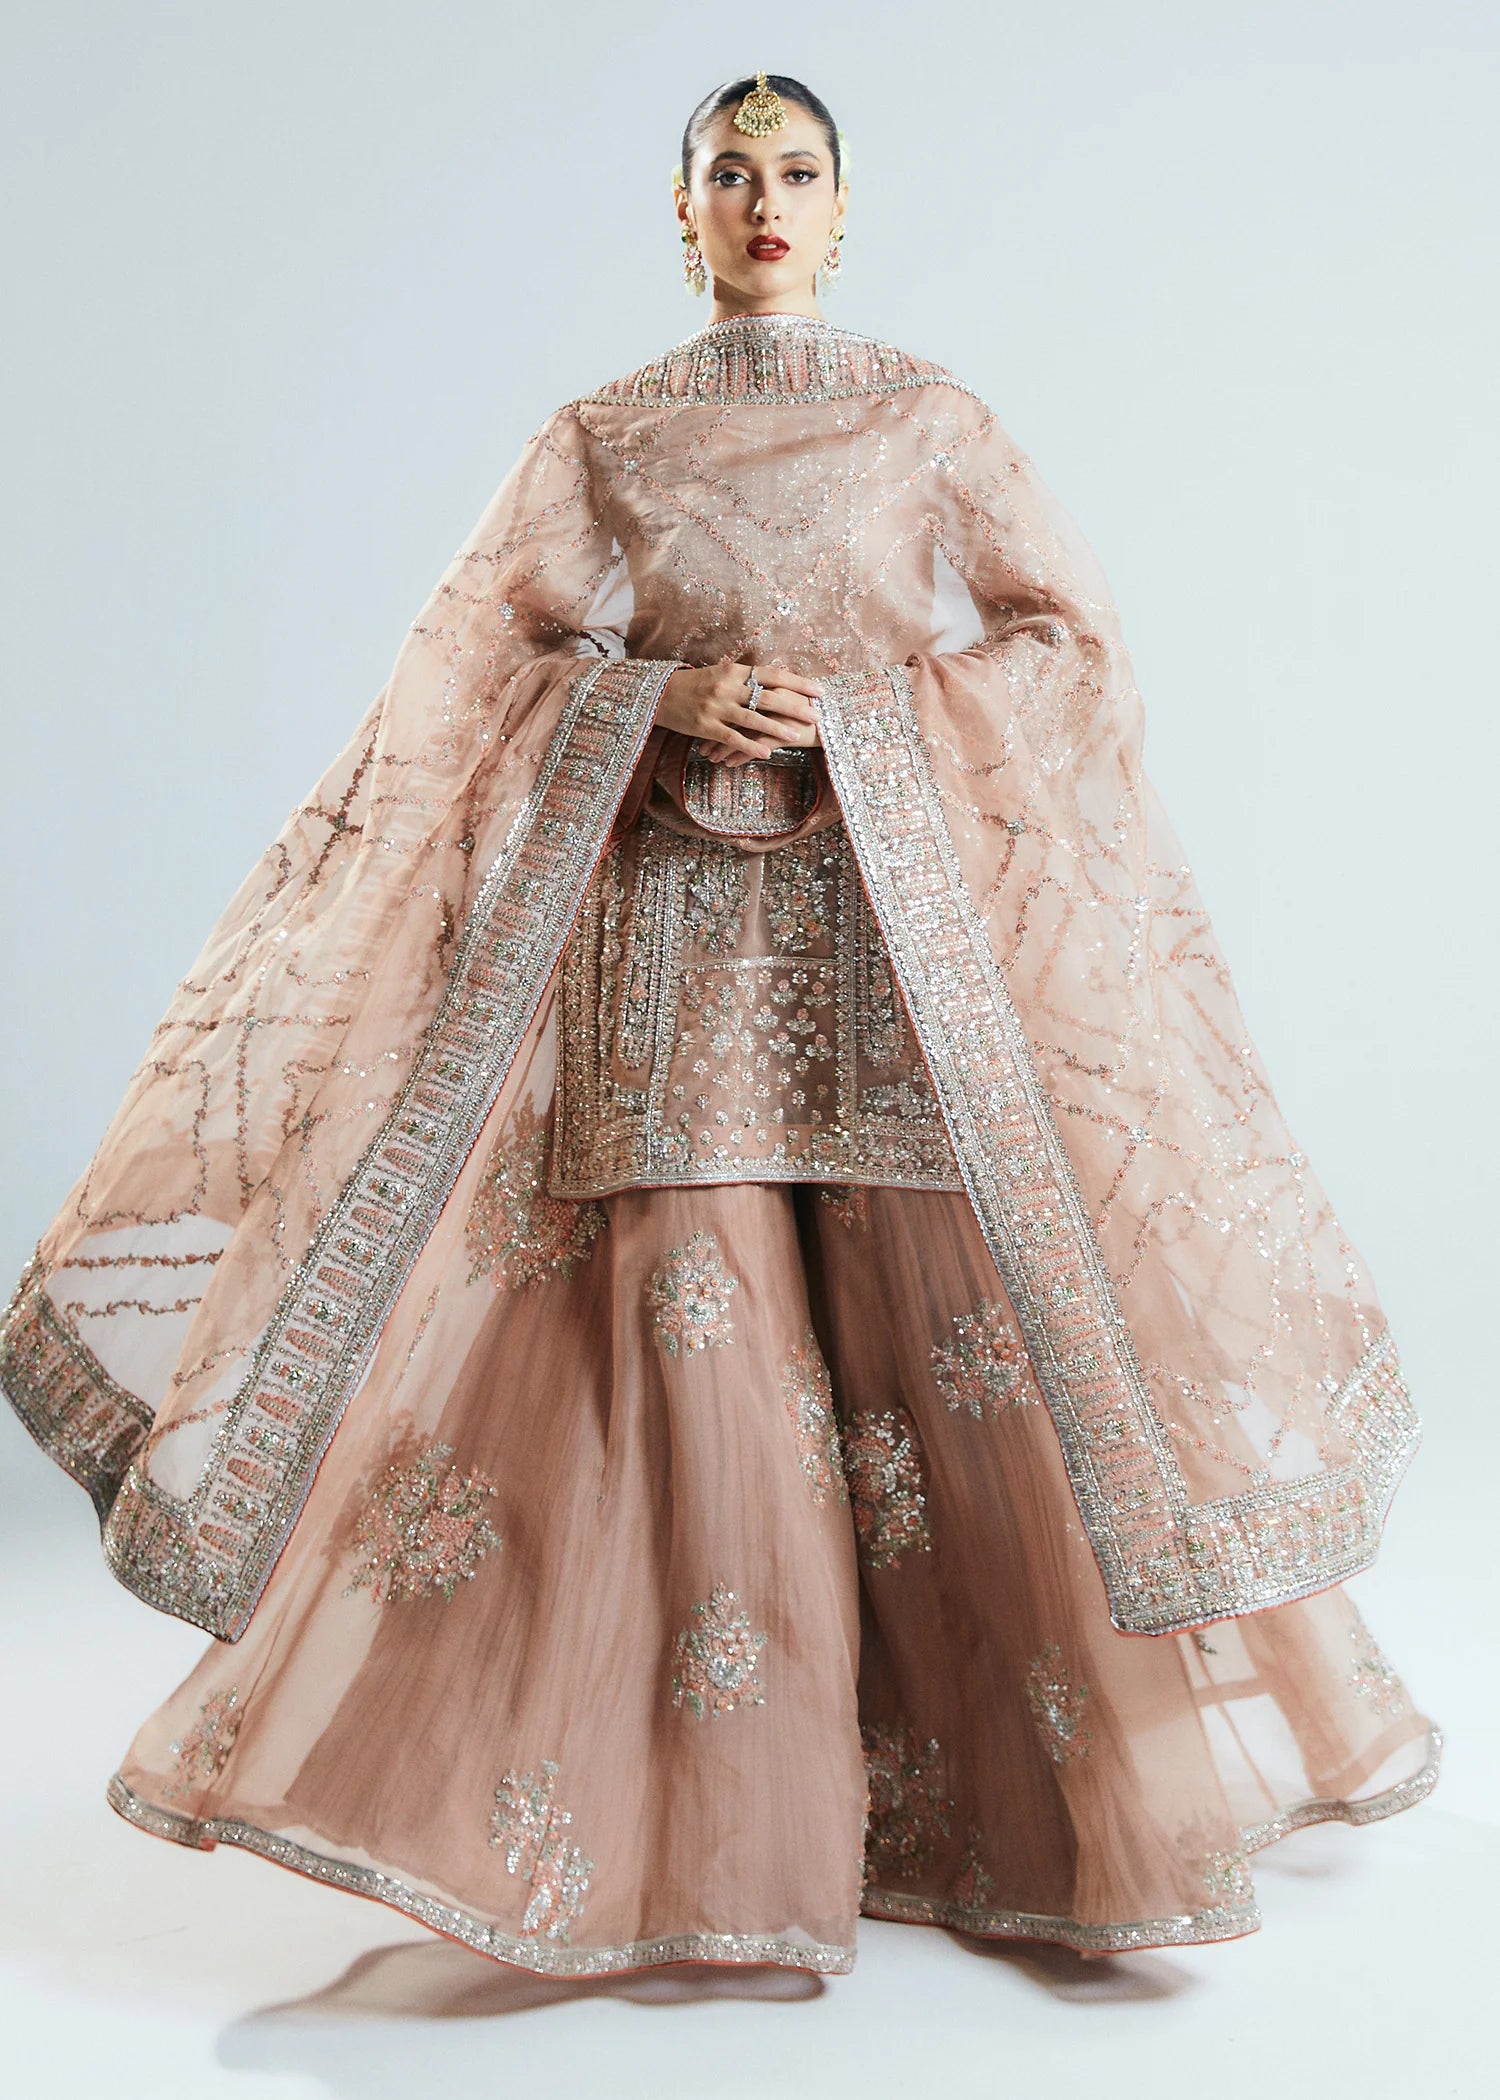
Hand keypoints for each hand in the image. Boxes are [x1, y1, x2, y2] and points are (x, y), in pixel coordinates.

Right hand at [655, 658, 822, 766]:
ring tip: (796, 735)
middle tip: (816, 714)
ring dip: (776, 727)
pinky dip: (750, 746)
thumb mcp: (722, 674)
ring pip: (752, 718)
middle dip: (794, 706)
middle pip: (767, 696)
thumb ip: (746, 679)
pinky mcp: (706, 727)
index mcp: (734, 671)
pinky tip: (766, 753)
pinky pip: (733, 737)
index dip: (797, 682)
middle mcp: (727, 687)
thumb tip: (776, 682)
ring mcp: (716, 707)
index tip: (818, 690)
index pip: (773, 674)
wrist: (661, 694)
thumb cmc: (696, 685)